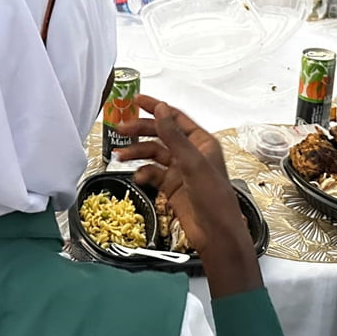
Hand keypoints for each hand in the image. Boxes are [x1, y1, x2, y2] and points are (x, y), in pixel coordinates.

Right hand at [115, 96, 247, 254]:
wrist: (216, 234)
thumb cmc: (214, 198)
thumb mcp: (192, 163)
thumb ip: (174, 136)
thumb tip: (161, 109)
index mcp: (201, 142)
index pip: (174, 117)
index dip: (155, 108)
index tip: (135, 101)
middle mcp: (190, 153)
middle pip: (160, 134)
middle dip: (140, 131)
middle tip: (120, 129)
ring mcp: (180, 170)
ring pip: (154, 154)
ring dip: (137, 153)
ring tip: (120, 155)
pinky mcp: (172, 186)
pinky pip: (153, 174)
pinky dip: (143, 174)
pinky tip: (138, 177)